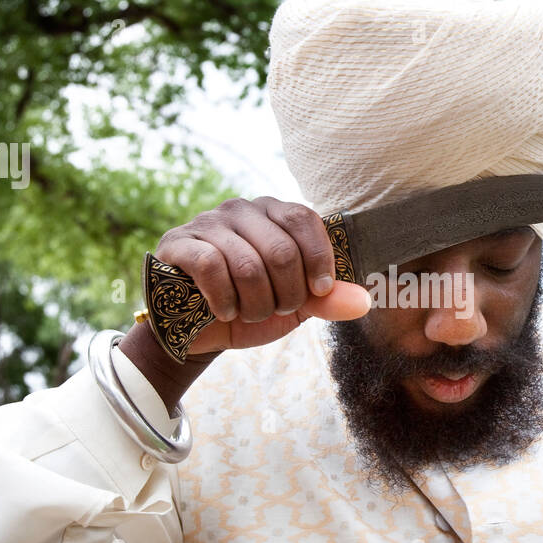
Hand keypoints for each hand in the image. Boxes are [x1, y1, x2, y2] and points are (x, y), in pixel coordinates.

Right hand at [154, 196, 371, 353]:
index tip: (320, 291)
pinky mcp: (179, 243)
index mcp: (274, 214)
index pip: (304, 219)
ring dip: (255, 304)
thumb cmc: (251, 306)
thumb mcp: (296, 306)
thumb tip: (363, 301)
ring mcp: (208, 223)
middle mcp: (242, 210)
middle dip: (286, 294)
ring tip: (249, 313)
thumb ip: (327, 300)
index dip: (318, 258)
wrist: (202, 331)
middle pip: (280, 249)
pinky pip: (211, 267)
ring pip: (248, 265)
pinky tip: (224, 312)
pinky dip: (224, 300)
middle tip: (277, 309)